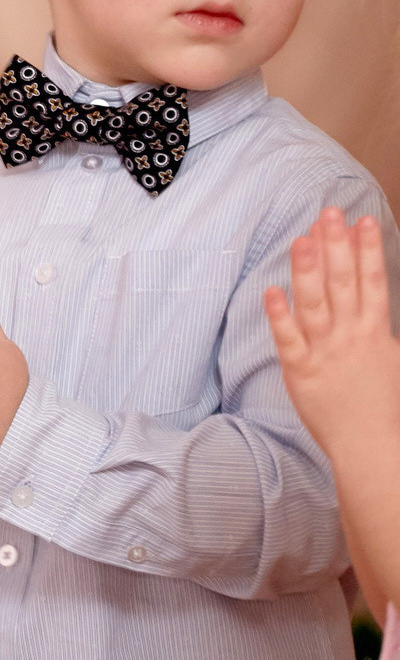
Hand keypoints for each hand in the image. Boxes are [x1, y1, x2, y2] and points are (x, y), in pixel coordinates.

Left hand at [267, 208, 399, 457]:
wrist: (372, 446)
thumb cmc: (381, 403)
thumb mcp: (390, 355)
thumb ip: (376, 321)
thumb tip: (370, 291)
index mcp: (377, 332)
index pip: (373, 281)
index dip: (367, 249)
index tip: (361, 219)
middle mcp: (351, 337)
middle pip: (343, 283)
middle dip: (336, 246)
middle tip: (327, 212)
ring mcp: (325, 353)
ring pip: (315, 304)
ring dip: (308, 270)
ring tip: (302, 238)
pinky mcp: (301, 372)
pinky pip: (288, 340)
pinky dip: (280, 315)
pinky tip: (271, 290)